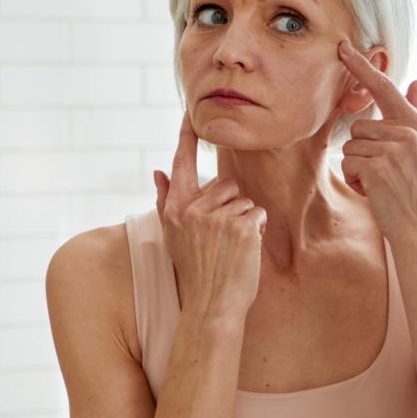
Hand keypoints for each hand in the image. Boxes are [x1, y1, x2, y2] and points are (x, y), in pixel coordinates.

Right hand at [152, 111, 266, 319]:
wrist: (210, 306)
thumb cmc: (196, 272)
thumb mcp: (174, 236)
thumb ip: (167, 201)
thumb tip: (159, 171)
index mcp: (174, 210)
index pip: (181, 164)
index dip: (186, 136)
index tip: (190, 111)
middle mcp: (192, 210)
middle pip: (226, 184)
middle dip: (231, 206)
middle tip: (221, 239)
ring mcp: (216, 218)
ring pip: (244, 200)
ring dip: (244, 220)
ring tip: (230, 247)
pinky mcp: (240, 227)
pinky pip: (257, 214)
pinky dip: (256, 230)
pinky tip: (243, 250)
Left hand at [336, 40, 416, 241]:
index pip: (384, 88)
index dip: (362, 67)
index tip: (343, 47)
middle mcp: (408, 131)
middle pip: (359, 126)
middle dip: (363, 151)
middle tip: (386, 173)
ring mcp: (394, 149)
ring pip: (351, 146)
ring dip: (359, 167)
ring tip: (382, 183)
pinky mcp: (378, 166)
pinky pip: (349, 163)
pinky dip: (356, 181)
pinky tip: (375, 192)